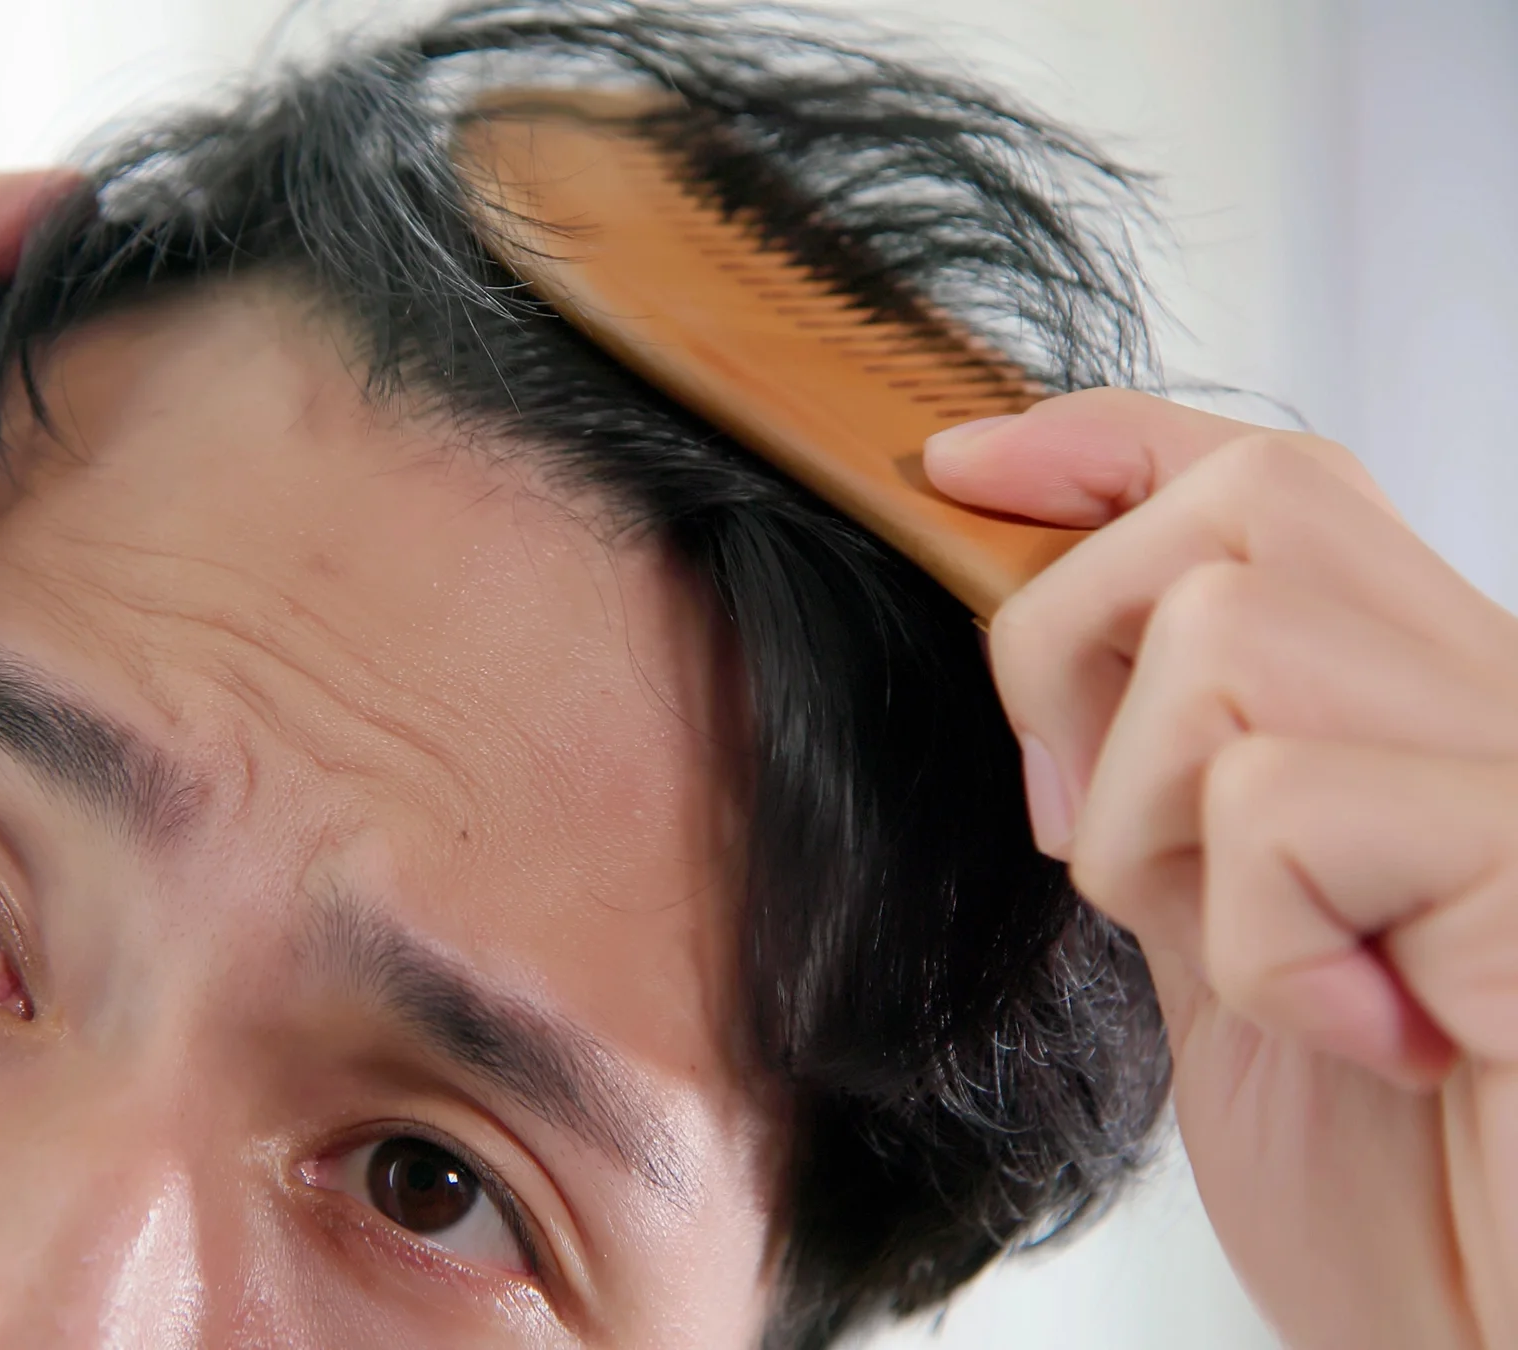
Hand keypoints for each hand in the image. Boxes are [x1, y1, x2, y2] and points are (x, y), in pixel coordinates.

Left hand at [928, 389, 1517, 1349]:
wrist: (1512, 1348)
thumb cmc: (1416, 1199)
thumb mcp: (1234, 960)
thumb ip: (1173, 807)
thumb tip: (1047, 665)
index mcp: (1427, 709)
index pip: (1269, 478)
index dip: (1103, 446)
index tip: (956, 465)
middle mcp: (1505, 700)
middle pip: (1239, 512)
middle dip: (1080, 658)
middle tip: (1115, 854)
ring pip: (1233, 637)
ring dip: (1165, 830)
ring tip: (1285, 977)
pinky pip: (1288, 801)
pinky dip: (1263, 943)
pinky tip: (1374, 1040)